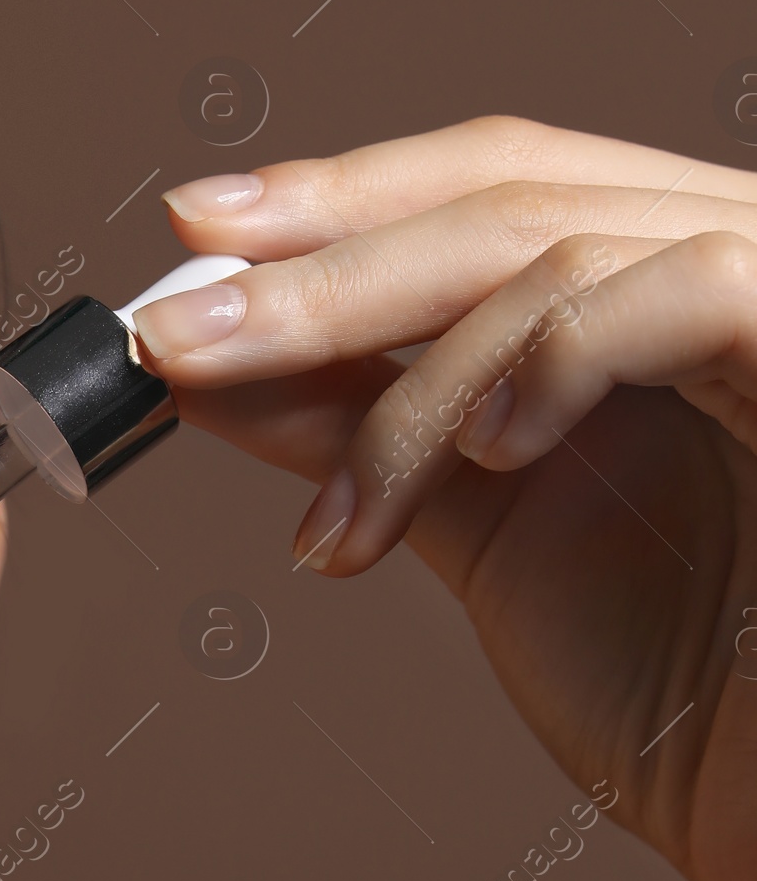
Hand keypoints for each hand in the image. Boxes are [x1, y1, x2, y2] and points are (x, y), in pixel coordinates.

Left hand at [131, 117, 756, 880]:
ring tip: (337, 524)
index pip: (496, 182)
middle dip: (323, 270)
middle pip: (509, 194)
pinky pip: (688, 290)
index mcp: (656, 294)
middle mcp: (733, 263)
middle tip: (179, 337)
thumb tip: (219, 368)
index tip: (194, 238)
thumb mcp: (496, 535)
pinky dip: (560, 361)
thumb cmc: (690, 698)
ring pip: (565, 249)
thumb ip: (374, 433)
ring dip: (408, 384)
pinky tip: (493, 458)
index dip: (341, 198)